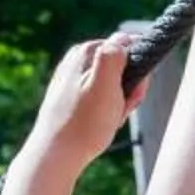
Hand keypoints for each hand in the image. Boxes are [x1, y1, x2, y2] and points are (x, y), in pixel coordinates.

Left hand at [26, 32, 143, 179]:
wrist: (56, 156)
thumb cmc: (83, 124)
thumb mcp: (105, 85)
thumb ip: (114, 55)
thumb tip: (123, 38)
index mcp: (86, 51)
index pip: (129, 47)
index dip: (139, 72)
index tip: (132, 94)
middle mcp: (77, 59)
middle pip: (122, 68)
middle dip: (128, 91)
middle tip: (118, 112)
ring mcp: (73, 79)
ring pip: (113, 86)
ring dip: (118, 104)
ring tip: (107, 121)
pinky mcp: (71, 97)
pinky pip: (100, 100)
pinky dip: (106, 112)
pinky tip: (98, 126)